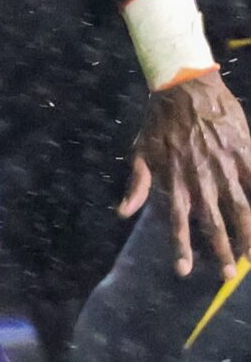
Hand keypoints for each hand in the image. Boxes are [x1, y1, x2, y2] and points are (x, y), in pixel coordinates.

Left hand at [122, 70, 250, 275]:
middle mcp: (200, 178)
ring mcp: (225, 165)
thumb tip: (122, 213)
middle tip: (228, 276)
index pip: (178, 222)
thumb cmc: (158, 121)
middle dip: (222, 251)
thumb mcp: (140, 152)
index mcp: (174, 180)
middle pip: (214, 222)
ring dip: (247, 234)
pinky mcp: (243, 151)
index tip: (184, 271)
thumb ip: (137, 185)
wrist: (184, 86)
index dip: (181, 247)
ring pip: (241, 207)